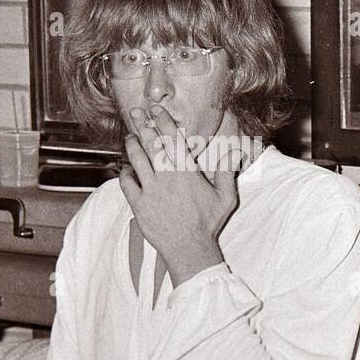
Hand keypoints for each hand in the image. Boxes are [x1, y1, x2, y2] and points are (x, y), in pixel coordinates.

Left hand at [119, 105, 241, 285]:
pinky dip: (125, 172)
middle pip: (151, 143)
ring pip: (137, 159)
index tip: (155, 110)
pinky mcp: (139, 204)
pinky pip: (126, 182)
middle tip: (135, 112)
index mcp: (187, 171)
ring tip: (130, 137)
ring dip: (132, 145)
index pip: (172, 139)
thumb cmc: (208, 224)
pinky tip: (127, 168)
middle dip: (142, 125)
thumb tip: (234, 152)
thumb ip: (228, 172)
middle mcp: (167, 176)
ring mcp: (151, 190)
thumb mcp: (225, 197)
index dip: (162, 121)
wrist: (189, 249)